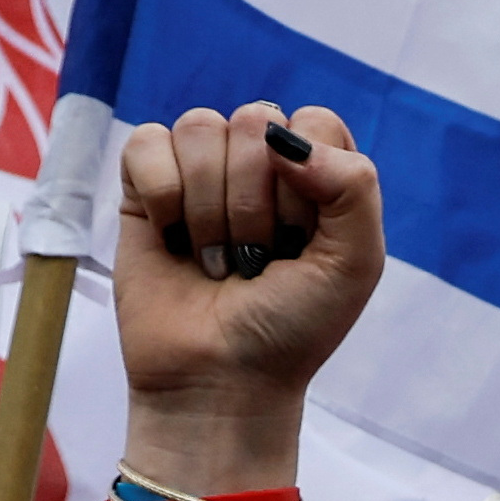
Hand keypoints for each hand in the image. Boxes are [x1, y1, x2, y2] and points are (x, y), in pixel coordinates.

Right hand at [112, 105, 387, 478]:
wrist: (219, 380)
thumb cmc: (292, 326)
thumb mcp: (355, 263)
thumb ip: (353, 186)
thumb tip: (283, 137)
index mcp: (316, 173)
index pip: (312, 121)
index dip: (305, 181)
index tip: (300, 241)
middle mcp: (259, 163)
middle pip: (254, 121)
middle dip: (254, 202)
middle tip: (254, 260)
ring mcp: (201, 170)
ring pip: (199, 128)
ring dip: (209, 208)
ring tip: (215, 258)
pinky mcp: (144, 186)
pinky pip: (147, 143)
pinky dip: (162, 195)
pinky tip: (173, 240)